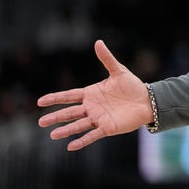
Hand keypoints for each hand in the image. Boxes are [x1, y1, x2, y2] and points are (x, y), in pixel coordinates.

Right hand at [38, 40, 153, 150]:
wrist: (148, 101)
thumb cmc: (133, 86)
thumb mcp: (119, 71)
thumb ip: (107, 59)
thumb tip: (98, 42)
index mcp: (91, 93)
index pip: (69, 96)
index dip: (55, 98)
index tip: (40, 101)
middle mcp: (92, 107)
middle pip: (70, 112)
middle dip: (56, 117)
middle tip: (41, 122)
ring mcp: (98, 118)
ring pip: (78, 125)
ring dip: (66, 130)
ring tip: (52, 135)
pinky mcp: (107, 128)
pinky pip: (92, 135)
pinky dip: (82, 140)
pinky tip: (71, 146)